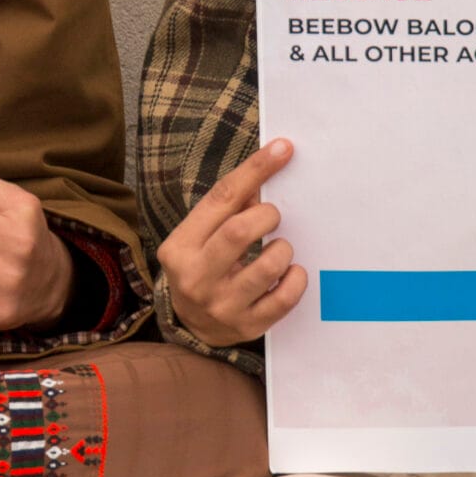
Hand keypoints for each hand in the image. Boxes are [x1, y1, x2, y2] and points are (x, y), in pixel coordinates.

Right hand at [155, 138, 305, 347]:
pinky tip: (291, 272)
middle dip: (268, 216)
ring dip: (283, 249)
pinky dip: (295, 280)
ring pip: (268, 266)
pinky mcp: (247, 326)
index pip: (222, 198)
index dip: (255, 170)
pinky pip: (284, 299)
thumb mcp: (201, 236)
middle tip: (273, 217)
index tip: (283, 150)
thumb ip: (228, 207)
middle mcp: (196, 277)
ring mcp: (221, 306)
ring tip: (280, 249)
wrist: (191, 325)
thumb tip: (269, 166)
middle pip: (240, 232)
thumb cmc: (202, 266)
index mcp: (180, 247)